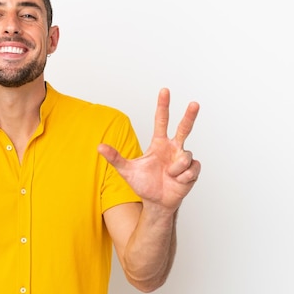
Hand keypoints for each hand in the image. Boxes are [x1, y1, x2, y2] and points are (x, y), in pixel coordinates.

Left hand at [98, 88, 200, 212]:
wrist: (156, 202)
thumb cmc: (143, 184)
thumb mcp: (126, 170)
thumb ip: (114, 157)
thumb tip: (99, 146)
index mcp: (159, 143)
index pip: (161, 121)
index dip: (163, 106)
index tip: (164, 91)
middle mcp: (173, 148)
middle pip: (184, 128)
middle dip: (190, 116)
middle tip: (194, 103)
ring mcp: (183, 159)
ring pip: (185, 156)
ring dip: (176, 168)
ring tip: (169, 175)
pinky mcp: (192, 171)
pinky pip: (191, 169)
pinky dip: (183, 177)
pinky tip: (177, 181)